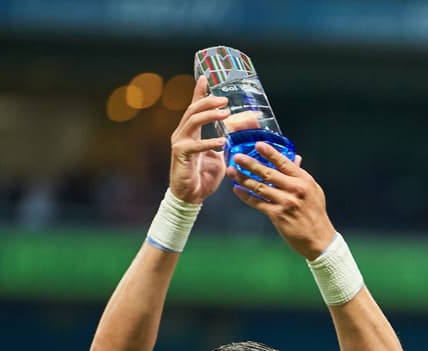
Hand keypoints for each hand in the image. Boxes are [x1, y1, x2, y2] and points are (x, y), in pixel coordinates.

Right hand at [169, 75, 228, 203]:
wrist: (190, 196)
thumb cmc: (204, 176)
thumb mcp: (221, 155)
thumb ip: (229, 142)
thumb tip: (247, 128)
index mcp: (191, 132)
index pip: (194, 107)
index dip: (199, 92)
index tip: (205, 77)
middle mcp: (182, 133)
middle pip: (193, 109)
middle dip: (209, 101)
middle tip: (225, 100)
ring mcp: (180, 143)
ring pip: (192, 121)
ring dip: (209, 115)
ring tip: (225, 114)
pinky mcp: (180, 155)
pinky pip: (195, 145)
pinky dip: (209, 142)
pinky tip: (222, 142)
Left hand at [229, 143, 336, 259]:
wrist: (319, 239)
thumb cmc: (315, 213)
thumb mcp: (313, 190)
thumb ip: (300, 175)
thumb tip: (294, 158)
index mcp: (304, 180)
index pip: (284, 162)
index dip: (270, 153)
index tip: (258, 144)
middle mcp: (295, 189)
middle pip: (268, 173)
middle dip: (250, 164)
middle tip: (237, 157)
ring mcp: (285, 202)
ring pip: (260, 187)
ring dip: (244, 179)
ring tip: (232, 172)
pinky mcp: (278, 215)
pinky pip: (258, 203)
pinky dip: (246, 196)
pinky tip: (237, 190)